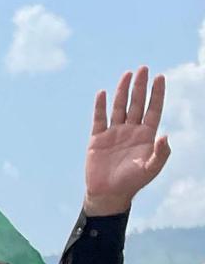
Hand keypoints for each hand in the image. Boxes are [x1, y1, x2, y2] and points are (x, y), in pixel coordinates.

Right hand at [84, 66, 170, 215]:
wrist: (108, 194)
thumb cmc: (132, 182)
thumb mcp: (151, 169)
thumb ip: (161, 153)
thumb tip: (165, 135)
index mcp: (146, 136)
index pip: (153, 109)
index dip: (157, 94)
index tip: (160, 77)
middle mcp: (131, 131)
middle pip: (137, 103)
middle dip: (140, 86)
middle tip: (143, 69)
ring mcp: (114, 133)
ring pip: (119, 107)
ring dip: (123, 91)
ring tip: (127, 75)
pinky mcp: (97, 139)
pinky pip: (99, 119)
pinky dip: (100, 106)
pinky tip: (102, 93)